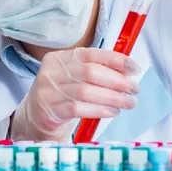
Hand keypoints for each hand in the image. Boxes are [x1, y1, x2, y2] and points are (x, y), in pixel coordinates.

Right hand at [10, 48, 139, 141]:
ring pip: (86, 91)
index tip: (134, 68)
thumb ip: (97, 71)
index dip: (116, 60)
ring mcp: (49, 90)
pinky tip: (112, 111)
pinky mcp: (50, 110)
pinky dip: (100, 109)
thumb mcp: (76, 77)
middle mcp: (53, 71)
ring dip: (112, 98)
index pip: (92, 54)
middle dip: (118, 81)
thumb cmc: (63, 94)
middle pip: (91, 72)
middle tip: (134, 89)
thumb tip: (128, 72)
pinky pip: (79, 108)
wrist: (37, 116)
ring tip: (128, 103)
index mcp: (62, 57)